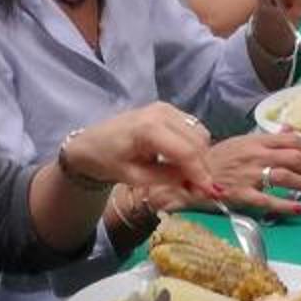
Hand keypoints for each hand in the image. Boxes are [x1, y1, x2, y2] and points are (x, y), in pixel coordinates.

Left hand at [64, 103, 218, 193]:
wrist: (90, 143)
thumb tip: (197, 185)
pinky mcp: (170, 110)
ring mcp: (167, 108)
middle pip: (198, 141)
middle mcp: (162, 112)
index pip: (186, 151)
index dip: (200, 173)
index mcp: (148, 128)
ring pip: (199, 134)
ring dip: (200, 156)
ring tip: (189, 177)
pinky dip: (194, 146)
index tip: (209, 192)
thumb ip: (168, 178)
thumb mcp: (135, 177)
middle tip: (198, 190)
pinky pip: (193, 129)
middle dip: (202, 167)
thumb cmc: (107, 160)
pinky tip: (183, 161)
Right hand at [203, 128, 300, 212]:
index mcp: (255, 141)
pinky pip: (268, 200)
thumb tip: (289, 130)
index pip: (290, 140)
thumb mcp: (241, 142)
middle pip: (293, 158)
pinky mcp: (241, 194)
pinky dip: (286, 204)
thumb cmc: (216, 160)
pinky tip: (300, 208)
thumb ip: (266, 138)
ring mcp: (248, 175)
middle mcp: (254, 155)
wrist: (188, 175)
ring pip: (285, 177)